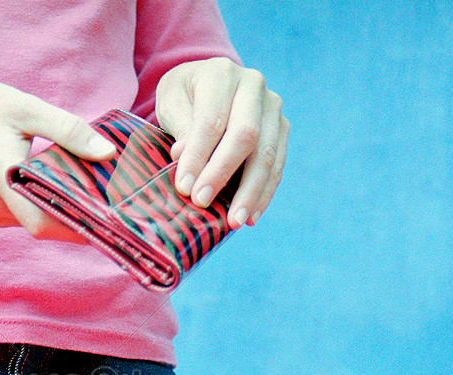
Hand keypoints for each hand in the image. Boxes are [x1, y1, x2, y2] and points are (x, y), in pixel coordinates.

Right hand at [0, 75, 115, 241]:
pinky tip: (71, 193)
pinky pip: (27, 218)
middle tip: (120, 212)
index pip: (45, 222)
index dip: (79, 229)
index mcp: (3, 177)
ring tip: (102, 200)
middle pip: (48, 227)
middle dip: (83, 222)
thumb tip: (107, 152)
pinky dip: (49, 209)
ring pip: (39, 224)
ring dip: (67, 215)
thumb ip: (68, 131)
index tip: (113, 225)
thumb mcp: (25, 108)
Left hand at [154, 57, 287, 228]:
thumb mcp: (171, 103)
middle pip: (245, 135)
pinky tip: (252, 216)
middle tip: (203, 204)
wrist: (208, 85)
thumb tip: (183, 157)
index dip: (199, 156)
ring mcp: (272, 107)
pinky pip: (278, 164)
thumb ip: (180, 126)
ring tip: (235, 221)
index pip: (212, 120)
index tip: (184, 188)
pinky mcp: (281, 128)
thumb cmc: (184, 97)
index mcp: (221, 75)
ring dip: (250, 191)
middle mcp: (253, 86)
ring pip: (267, 153)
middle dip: (223, 174)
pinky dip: (265, 193)